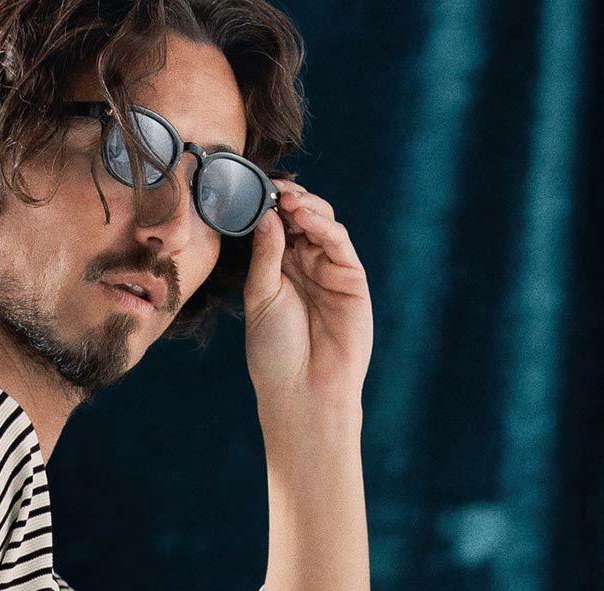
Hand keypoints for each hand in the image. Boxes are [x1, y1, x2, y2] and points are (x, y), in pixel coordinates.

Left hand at [242, 179, 371, 419]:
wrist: (302, 391)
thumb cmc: (275, 352)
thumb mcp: (261, 298)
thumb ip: (265, 256)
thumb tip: (267, 215)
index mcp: (279, 270)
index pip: (277, 227)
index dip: (268, 206)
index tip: (252, 187)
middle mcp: (306, 266)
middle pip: (301, 219)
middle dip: (287, 200)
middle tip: (271, 186)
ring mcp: (330, 270)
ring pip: (322, 225)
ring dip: (306, 207)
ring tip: (287, 198)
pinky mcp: (352, 279)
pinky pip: (339, 243)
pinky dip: (323, 226)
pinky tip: (305, 215)